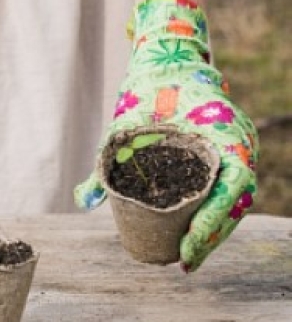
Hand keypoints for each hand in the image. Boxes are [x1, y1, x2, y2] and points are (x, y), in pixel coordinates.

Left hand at [74, 0, 256, 271]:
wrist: (167, 58)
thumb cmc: (148, 88)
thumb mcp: (124, 125)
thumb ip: (104, 163)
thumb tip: (82, 201)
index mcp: (225, 136)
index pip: (231, 191)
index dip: (212, 226)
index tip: (188, 250)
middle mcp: (239, 145)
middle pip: (235, 204)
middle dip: (212, 237)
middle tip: (185, 263)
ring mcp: (237, 149)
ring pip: (234, 200)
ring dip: (215, 230)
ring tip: (189, 256)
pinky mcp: (227, 151)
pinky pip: (227, 188)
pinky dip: (214, 211)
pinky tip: (196, 233)